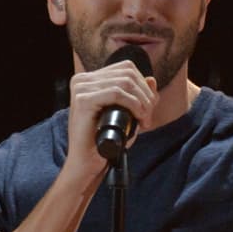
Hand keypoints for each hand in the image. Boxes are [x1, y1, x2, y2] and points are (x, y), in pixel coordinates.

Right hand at [64, 60, 157, 177]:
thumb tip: (151, 79)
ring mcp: (81, 88)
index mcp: (90, 80)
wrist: (87, 164)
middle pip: (128, 73)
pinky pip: (116, 93)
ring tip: (145, 121)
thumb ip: (139, 97)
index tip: (149, 108)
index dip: (144, 85)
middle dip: (145, 95)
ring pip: (125, 82)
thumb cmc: (105, 142)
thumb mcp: (127, 116)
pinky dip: (134, 105)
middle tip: (148, 117)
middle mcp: (83, 80)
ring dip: (142, 102)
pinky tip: (138, 119)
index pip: (126, 68)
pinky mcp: (83, 100)